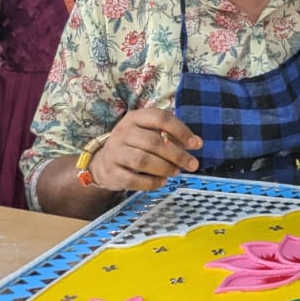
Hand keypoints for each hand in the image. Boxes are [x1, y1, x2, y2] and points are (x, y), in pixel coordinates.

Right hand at [88, 107, 202, 191]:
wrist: (103, 163)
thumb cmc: (133, 146)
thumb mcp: (148, 133)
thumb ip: (171, 136)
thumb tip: (196, 143)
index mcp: (135, 117)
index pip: (161, 118)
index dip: (181, 130)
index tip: (196, 144)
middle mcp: (123, 131)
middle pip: (154, 142)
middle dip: (177, 155)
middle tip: (192, 164)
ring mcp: (115, 152)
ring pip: (143, 160)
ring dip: (164, 168)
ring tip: (176, 172)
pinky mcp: (112, 171)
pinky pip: (133, 179)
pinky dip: (151, 182)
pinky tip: (162, 182)